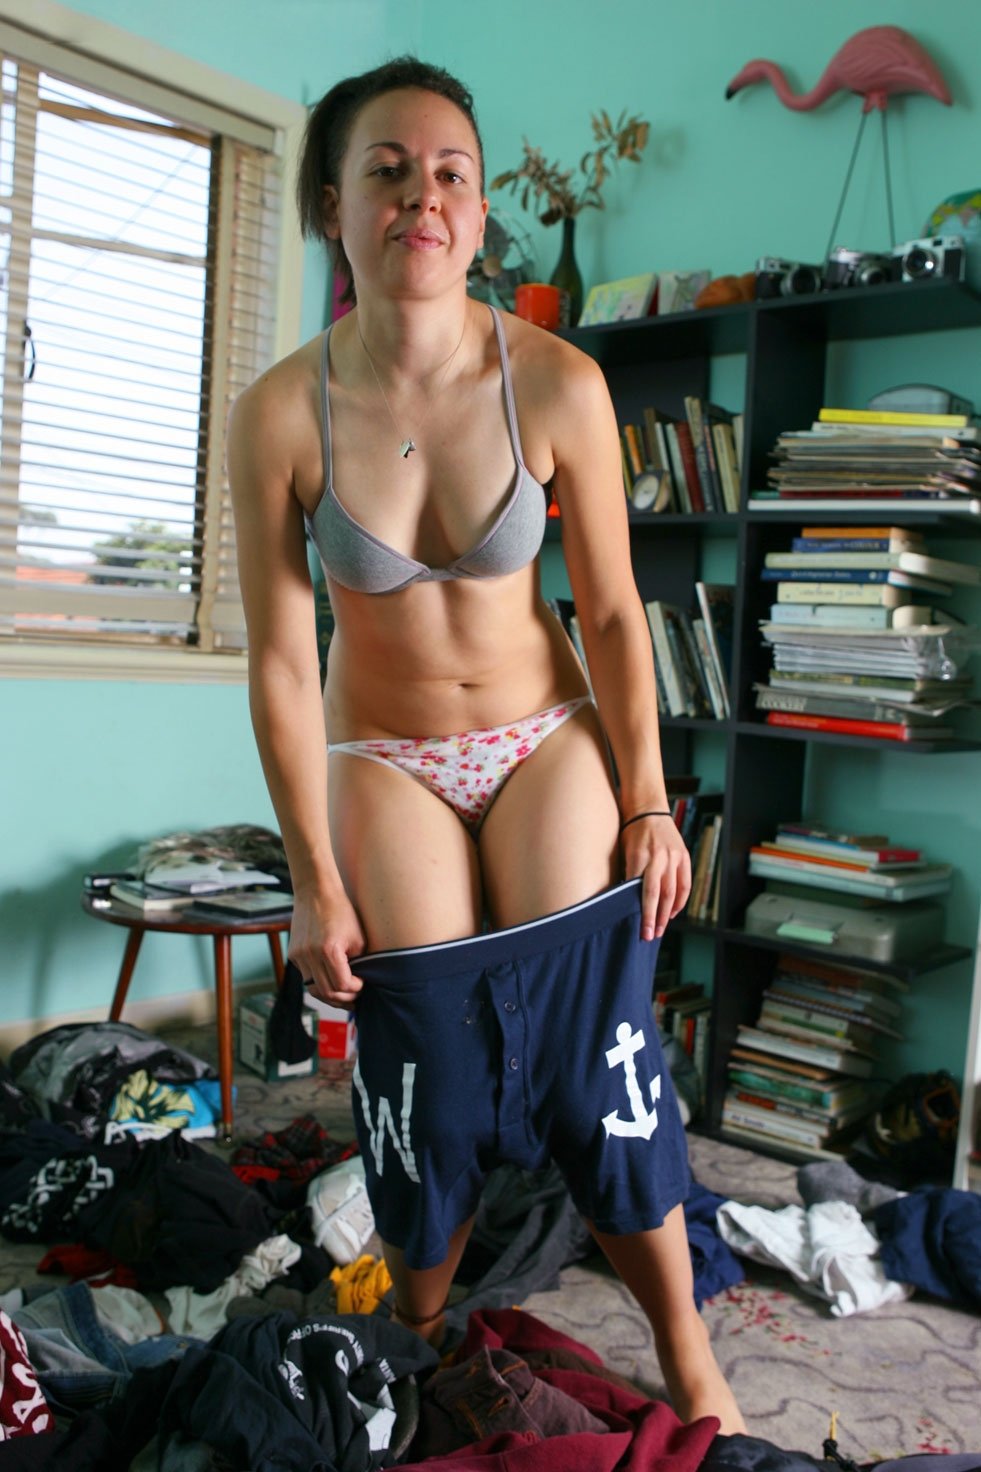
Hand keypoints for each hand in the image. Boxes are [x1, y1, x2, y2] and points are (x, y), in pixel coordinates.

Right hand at [287, 887, 365, 1009]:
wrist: (316, 893)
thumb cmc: (342, 913)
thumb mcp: (358, 938)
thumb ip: (358, 963)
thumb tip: (358, 985)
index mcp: (329, 950)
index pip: (343, 985)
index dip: (355, 989)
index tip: (362, 985)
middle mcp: (310, 955)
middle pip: (326, 992)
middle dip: (343, 999)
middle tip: (355, 999)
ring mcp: (298, 956)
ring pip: (312, 989)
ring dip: (328, 996)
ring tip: (342, 997)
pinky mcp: (293, 955)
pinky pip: (305, 977)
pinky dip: (318, 983)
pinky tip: (329, 981)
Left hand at [620, 814, 690, 941]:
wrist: (648, 809)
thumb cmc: (630, 832)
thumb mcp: (623, 851)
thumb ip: (627, 874)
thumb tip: (624, 902)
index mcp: (639, 856)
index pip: (638, 890)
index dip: (638, 911)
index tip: (636, 928)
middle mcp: (658, 857)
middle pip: (656, 894)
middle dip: (652, 918)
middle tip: (648, 936)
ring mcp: (673, 857)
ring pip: (672, 892)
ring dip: (666, 914)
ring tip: (659, 930)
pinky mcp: (683, 856)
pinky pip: (685, 884)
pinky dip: (680, 901)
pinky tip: (672, 913)